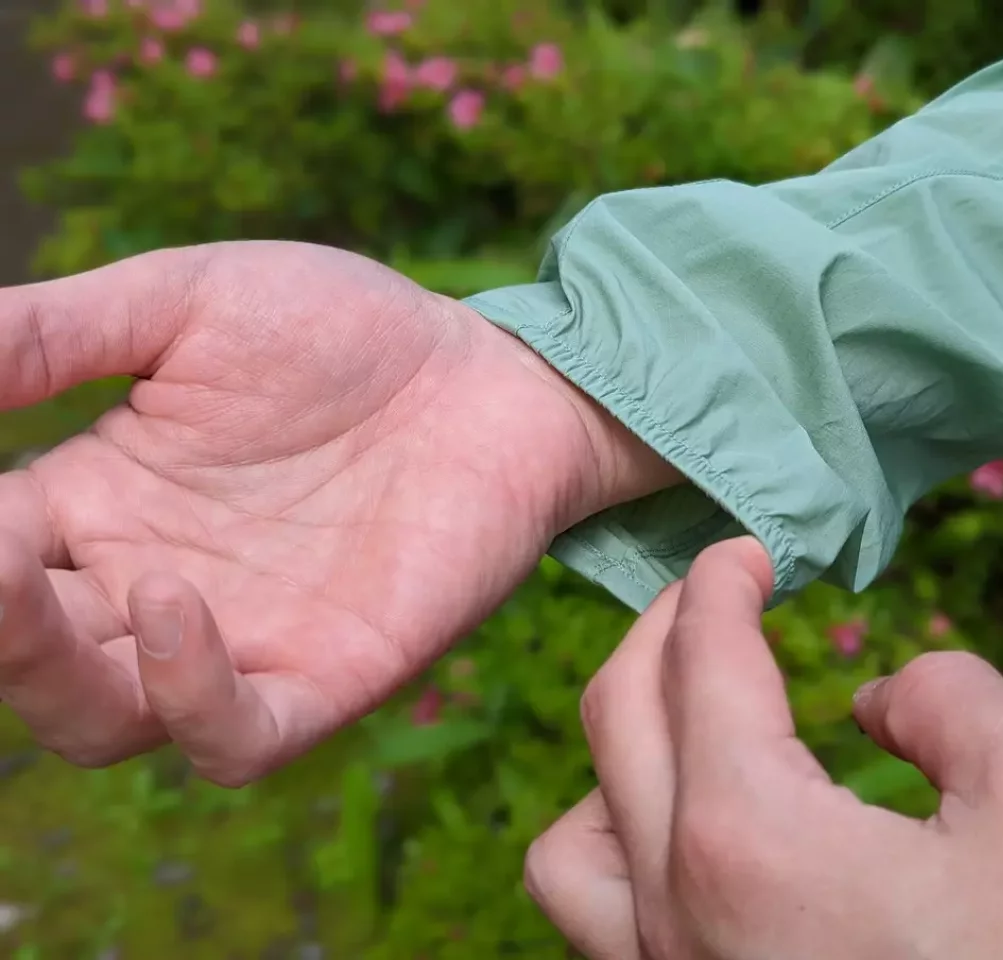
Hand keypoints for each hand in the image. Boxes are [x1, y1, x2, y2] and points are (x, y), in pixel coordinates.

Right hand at [0, 241, 675, 784]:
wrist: (490, 374)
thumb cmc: (347, 334)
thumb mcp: (187, 307)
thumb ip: (58, 334)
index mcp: (96, 505)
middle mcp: (148, 586)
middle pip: (23, 654)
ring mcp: (239, 641)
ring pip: (99, 719)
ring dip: (39, 668)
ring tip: (15, 570)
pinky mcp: (329, 674)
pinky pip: (234, 737)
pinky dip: (185, 697)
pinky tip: (174, 600)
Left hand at [525, 538, 1002, 959]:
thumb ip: (953, 702)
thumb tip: (876, 694)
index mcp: (752, 832)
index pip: (704, 660)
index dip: (721, 584)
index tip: (746, 554)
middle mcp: (679, 906)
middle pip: (617, 717)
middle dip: (663, 632)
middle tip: (718, 600)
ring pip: (574, 836)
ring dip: (618, 754)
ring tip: (691, 728)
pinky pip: (603, 922)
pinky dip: (623, 850)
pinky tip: (698, 844)